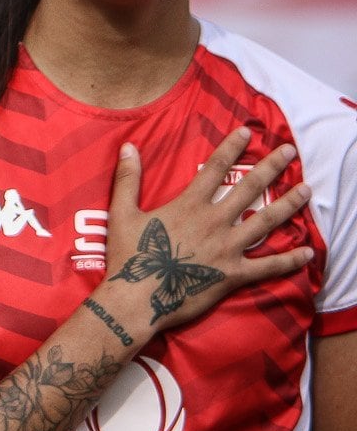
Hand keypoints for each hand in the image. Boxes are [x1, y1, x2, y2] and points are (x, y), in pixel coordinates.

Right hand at [105, 129, 313, 339]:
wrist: (137, 298)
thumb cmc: (128, 256)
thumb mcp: (121, 213)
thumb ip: (127, 179)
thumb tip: (128, 146)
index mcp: (188, 205)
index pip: (214, 169)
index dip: (231, 148)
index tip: (247, 132)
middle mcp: (214, 222)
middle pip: (248, 188)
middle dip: (271, 167)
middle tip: (290, 151)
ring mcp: (227, 248)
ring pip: (266, 222)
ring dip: (289, 204)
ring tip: (307, 190)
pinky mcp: (233, 274)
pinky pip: (268, 266)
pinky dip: (289, 260)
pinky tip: (308, 253)